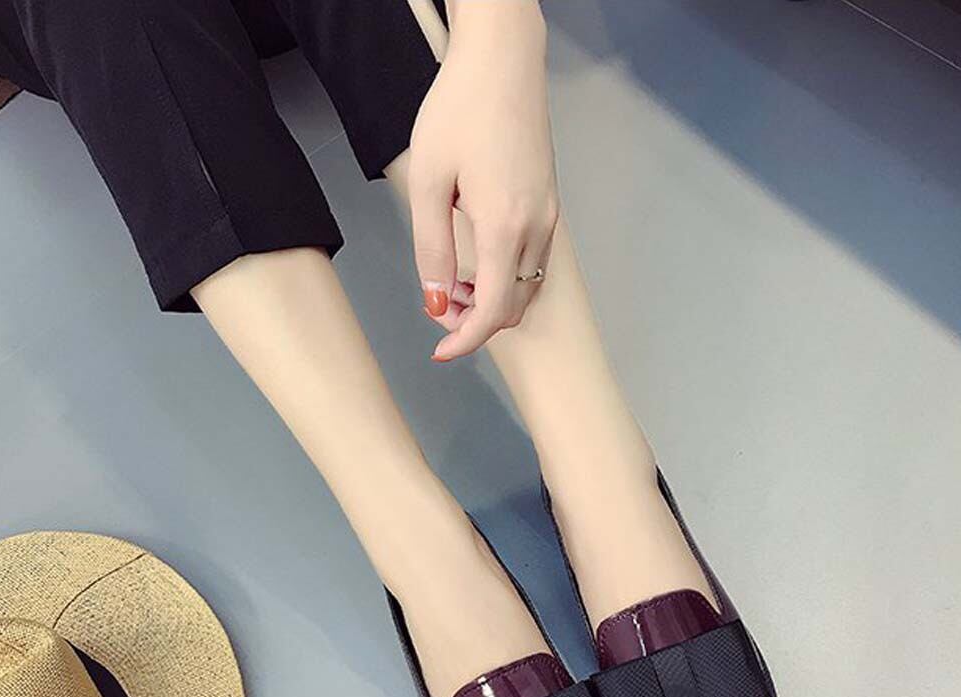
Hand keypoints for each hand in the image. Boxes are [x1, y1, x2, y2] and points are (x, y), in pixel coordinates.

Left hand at [408, 1, 557, 360]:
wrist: (503, 61)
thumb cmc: (461, 110)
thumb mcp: (429, 183)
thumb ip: (432, 250)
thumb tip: (437, 301)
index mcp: (505, 227)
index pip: (494, 312)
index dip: (466, 341)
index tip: (442, 353)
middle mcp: (536, 229)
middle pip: (513, 307)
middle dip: (475, 322)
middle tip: (438, 308)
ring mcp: (548, 218)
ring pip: (526, 288)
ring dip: (491, 301)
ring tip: (453, 284)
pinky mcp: (549, 205)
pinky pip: (532, 263)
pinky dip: (506, 279)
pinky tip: (478, 261)